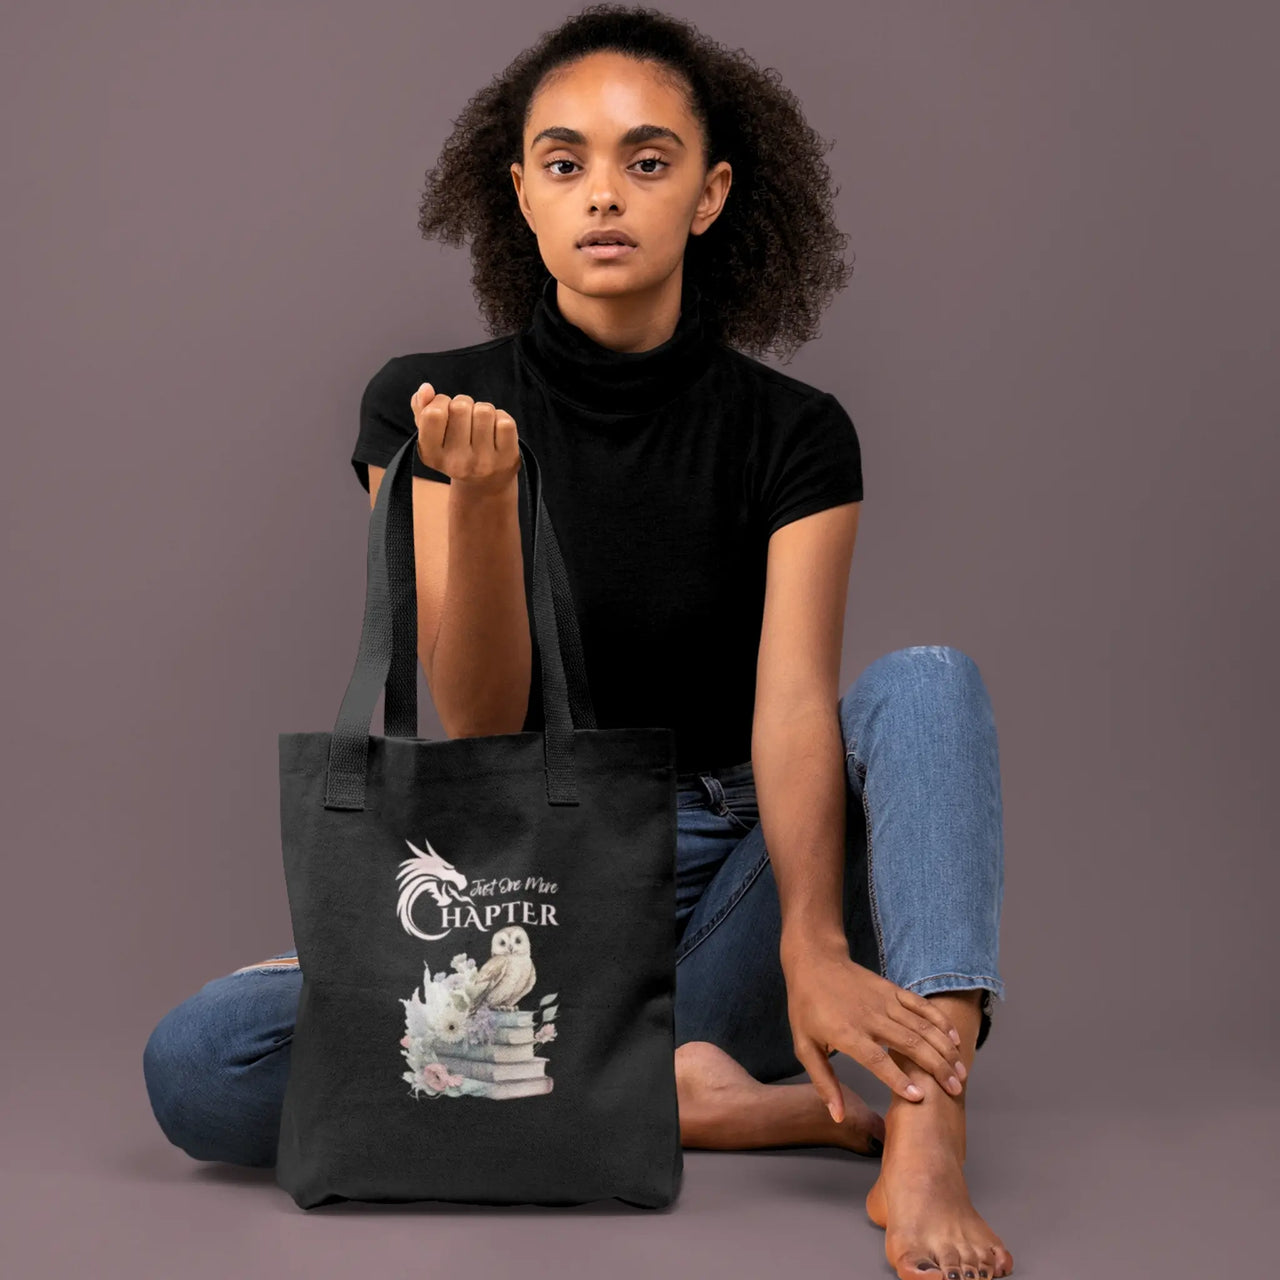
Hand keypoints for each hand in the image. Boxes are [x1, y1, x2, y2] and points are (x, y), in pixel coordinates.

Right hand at [411, 382, 520, 495]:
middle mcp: (456, 463)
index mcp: (431, 456)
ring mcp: (483, 463)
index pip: (433, 414)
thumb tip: (425, 388)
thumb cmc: (455, 449)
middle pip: (460, 407)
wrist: (485, 483)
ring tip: (481, 424)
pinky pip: (505, 421)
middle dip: (464, 403)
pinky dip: (501, 418)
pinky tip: (496, 431)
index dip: (441, 401)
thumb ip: (421, 409)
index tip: (446, 409)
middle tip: (466, 418)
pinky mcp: (507, 459)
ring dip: (483, 410)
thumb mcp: (432, 434)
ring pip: (484, 411)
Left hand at [781, 939, 966, 1118]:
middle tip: (955, 1089)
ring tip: (960, 1071)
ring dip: (944, 1048)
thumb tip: (838, 1116)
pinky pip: (920, 1005)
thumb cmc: (807, 1008)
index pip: (877, 1060)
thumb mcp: (805, 1047)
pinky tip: (954, 1038)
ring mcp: (884, 1001)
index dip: (898, 1079)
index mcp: (847, 1033)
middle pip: (909, 1043)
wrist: (814, 962)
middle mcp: (870, 1017)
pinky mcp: (892, 989)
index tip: (919, 1097)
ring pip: (921, 1026)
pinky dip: (939, 1020)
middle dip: (935, 1067)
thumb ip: (824, 1082)